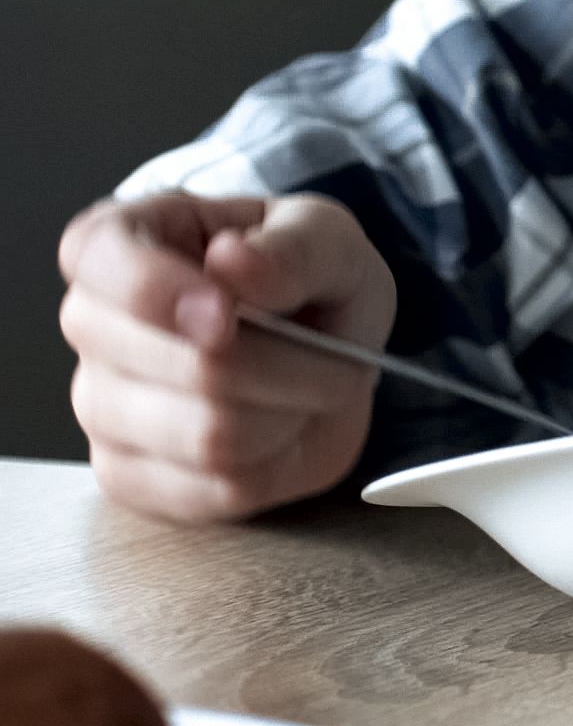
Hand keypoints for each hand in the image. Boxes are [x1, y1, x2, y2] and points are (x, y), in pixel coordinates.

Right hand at [57, 191, 393, 521]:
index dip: (161, 292)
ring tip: (304, 387)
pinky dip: (276, 463)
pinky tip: (276, 429)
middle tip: (325, 350)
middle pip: (191, 365)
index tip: (226, 313)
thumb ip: (295, 244)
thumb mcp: (328, 237)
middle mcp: (91, 322)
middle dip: (290, 364)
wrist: (320, 357)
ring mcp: (98, 404)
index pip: (101, 260)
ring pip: (209, 435)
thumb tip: (232, 259)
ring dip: (292, 415)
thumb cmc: (304, 283)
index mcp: (119, 240)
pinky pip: (216, 488)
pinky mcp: (124, 474)